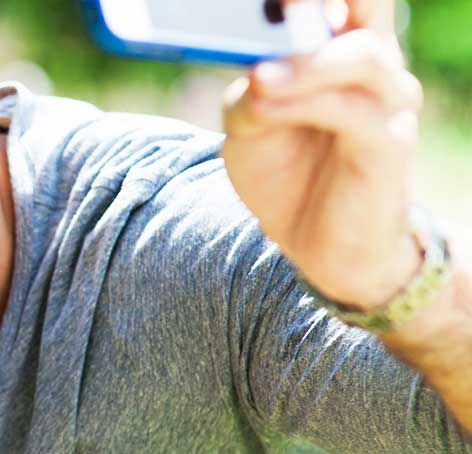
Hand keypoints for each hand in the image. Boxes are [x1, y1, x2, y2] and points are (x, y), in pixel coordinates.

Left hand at [221, 0, 424, 309]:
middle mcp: (373, 62)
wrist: (318, 245)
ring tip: (258, 75)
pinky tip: (263, 106)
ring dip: (304, 61)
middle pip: (368, 5)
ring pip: (361, 55)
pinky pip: (352, 111)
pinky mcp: (389, 143)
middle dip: (319, 1)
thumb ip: (249, 91)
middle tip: (278, 3)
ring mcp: (387, 101)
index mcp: (339, 45)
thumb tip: (257, 69)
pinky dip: (303, 103)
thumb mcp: (247, 126)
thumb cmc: (286, 172)